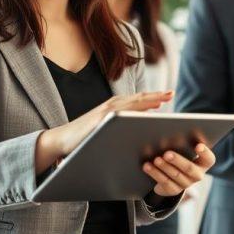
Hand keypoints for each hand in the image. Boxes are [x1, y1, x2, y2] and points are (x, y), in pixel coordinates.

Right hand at [34, 91, 173, 172]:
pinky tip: (146, 110)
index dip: (153, 97)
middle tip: (171, 93)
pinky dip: (134, 109)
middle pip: (138, 98)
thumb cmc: (84, 138)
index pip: (138, 100)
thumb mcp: (106, 130)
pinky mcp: (100, 118)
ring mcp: (106, 111)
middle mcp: (111, 106)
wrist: (61, 141)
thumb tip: (141, 127)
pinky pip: (121, 112)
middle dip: (156, 95)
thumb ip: (122, 126)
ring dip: (148, 99)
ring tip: (163, 98)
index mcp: (115, 109)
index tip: (168, 95)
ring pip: (131, 102)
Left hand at [143, 140, 216, 196]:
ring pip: (175, 175)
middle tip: (167, 154)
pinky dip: (155, 173)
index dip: (205, 153)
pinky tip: (147, 166)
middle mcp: (197, 175)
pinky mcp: (174, 190)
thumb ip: (182, 143)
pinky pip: (164, 182)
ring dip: (165, 167)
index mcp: (203, 163)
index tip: (198, 145)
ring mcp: (186, 184)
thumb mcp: (184, 149)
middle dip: (177, 160)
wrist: (171, 175)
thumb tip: (170, 134)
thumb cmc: (180, 154)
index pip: (209, 159)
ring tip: (156, 159)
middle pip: (189, 168)